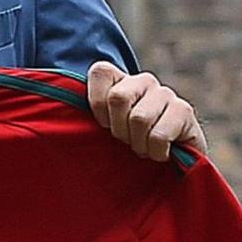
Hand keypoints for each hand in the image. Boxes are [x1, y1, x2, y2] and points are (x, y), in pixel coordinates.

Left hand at [86, 62, 206, 162]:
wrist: (173, 169)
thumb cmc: (129, 151)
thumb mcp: (104, 133)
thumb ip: (84, 119)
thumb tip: (57, 109)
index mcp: (120, 80)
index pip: (100, 72)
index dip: (97, 105)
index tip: (103, 127)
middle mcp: (144, 81)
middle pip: (118, 98)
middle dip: (119, 130)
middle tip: (126, 142)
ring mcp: (166, 94)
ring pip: (139, 118)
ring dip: (138, 144)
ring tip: (144, 149)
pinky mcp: (184, 111)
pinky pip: (158, 135)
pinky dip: (155, 152)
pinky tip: (161, 153)